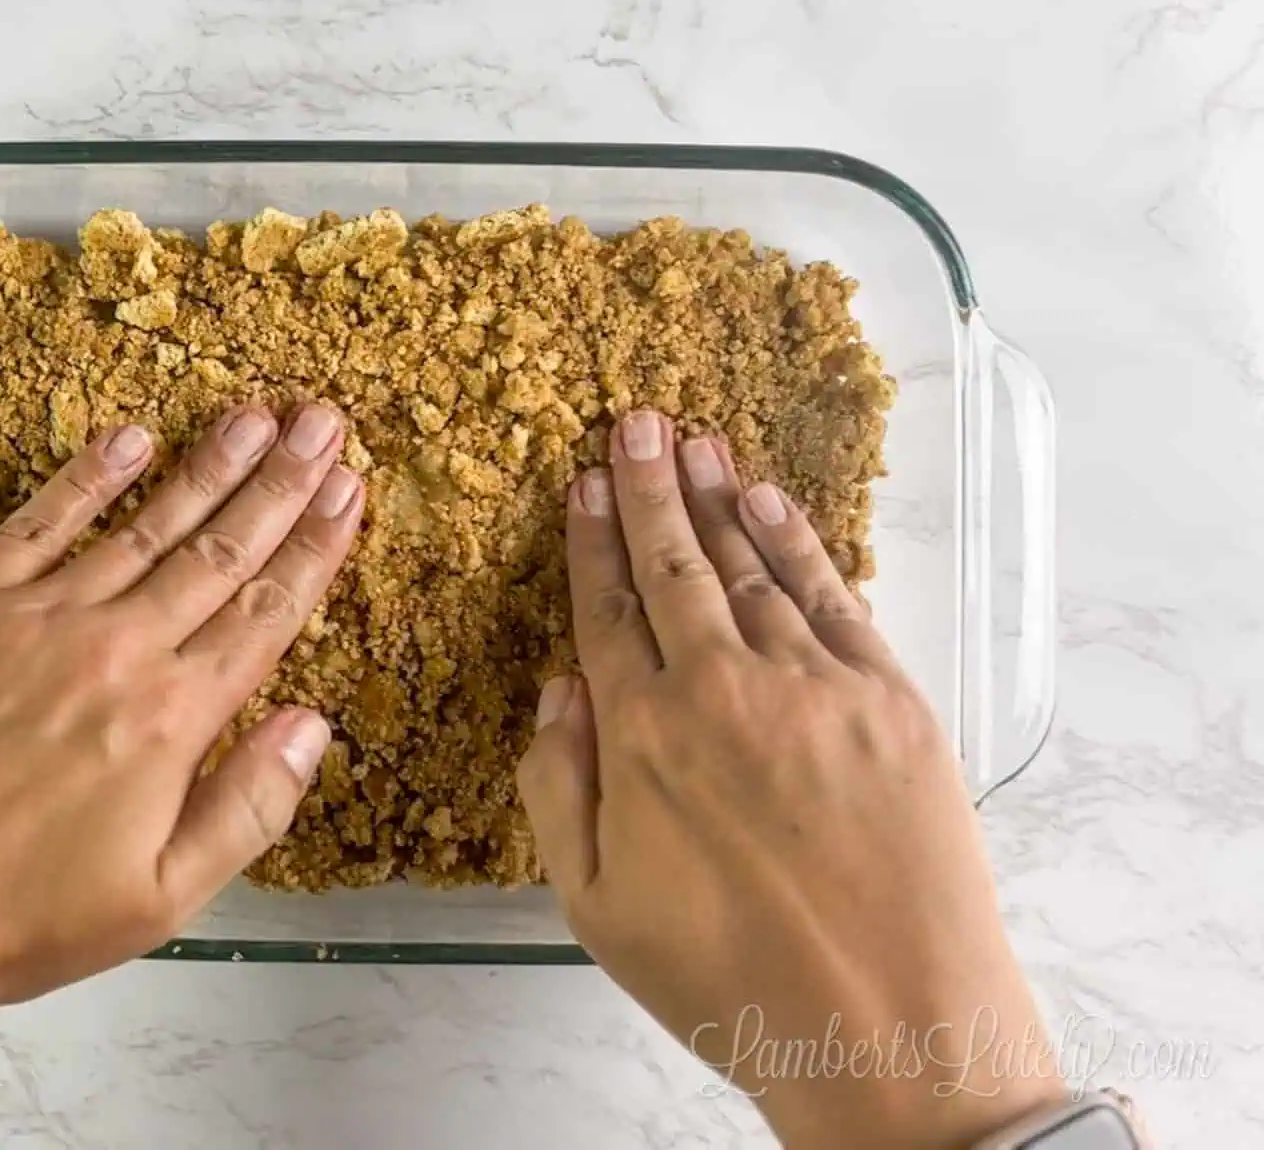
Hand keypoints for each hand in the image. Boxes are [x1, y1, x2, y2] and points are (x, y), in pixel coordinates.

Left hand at [0, 401, 362, 1013]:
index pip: (266, 612)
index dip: (315, 547)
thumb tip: (314, 725)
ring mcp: (34, 618)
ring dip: (206, 467)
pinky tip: (130, 438)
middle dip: (281, 482)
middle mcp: (115, 648)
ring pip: (143, 525)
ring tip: (256, 415)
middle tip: (324, 421)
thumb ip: (249, 807)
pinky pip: (38, 523)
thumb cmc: (16, 919)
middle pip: (219, 552)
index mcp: (173, 718)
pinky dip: (87, 477)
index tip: (350, 490)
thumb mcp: (161, 899)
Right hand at [519, 412, 1065, 1148]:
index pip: (605, 611)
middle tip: (636, 422)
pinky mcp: (890, 699)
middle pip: (675, 567)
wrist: (885, 1026)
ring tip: (697, 445)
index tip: (581, 483)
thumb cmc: (725, 980)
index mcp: (641, 737)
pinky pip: (832, 597)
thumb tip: (558, 687)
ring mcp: (814, 686)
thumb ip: (558, 787)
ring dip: (720, 501)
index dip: (590, 542)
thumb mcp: (594, 907)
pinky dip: (799, 543)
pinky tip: (774, 505)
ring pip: (753, 567)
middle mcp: (722, 688)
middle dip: (649, 490)